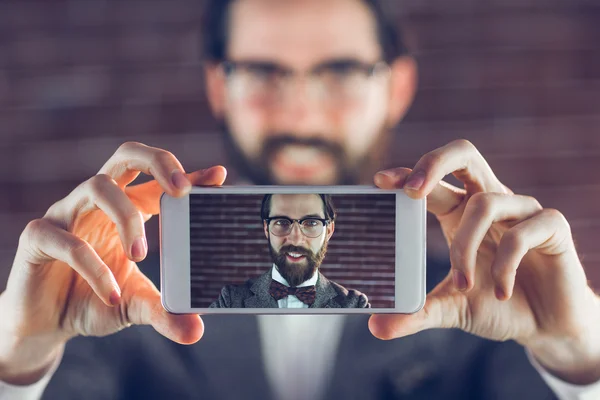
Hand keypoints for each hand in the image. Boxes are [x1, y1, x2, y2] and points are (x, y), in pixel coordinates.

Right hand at [0, 142, 226, 383]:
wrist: (47, 325)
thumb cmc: (95, 300)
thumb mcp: (135, 304)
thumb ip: (165, 312)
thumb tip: (197, 331)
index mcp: (127, 210)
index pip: (158, 181)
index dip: (187, 173)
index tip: (219, 176)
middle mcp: (98, 203)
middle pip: (126, 156)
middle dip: (157, 162)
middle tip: (181, 190)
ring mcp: (66, 214)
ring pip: (97, 187)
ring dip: (125, 218)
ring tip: (141, 255)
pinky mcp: (37, 238)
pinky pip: (66, 240)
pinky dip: (93, 266)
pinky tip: (109, 293)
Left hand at [368, 139, 599, 384]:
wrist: (546, 325)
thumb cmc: (496, 304)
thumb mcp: (452, 308)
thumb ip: (417, 313)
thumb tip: (376, 327)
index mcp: (460, 211)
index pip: (433, 180)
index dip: (408, 173)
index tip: (380, 181)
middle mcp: (490, 201)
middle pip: (464, 154)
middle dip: (435, 163)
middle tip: (413, 192)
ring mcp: (522, 210)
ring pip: (485, 203)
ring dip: (466, 246)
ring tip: (463, 286)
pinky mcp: (552, 226)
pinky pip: (522, 233)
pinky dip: (505, 266)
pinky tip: (502, 293)